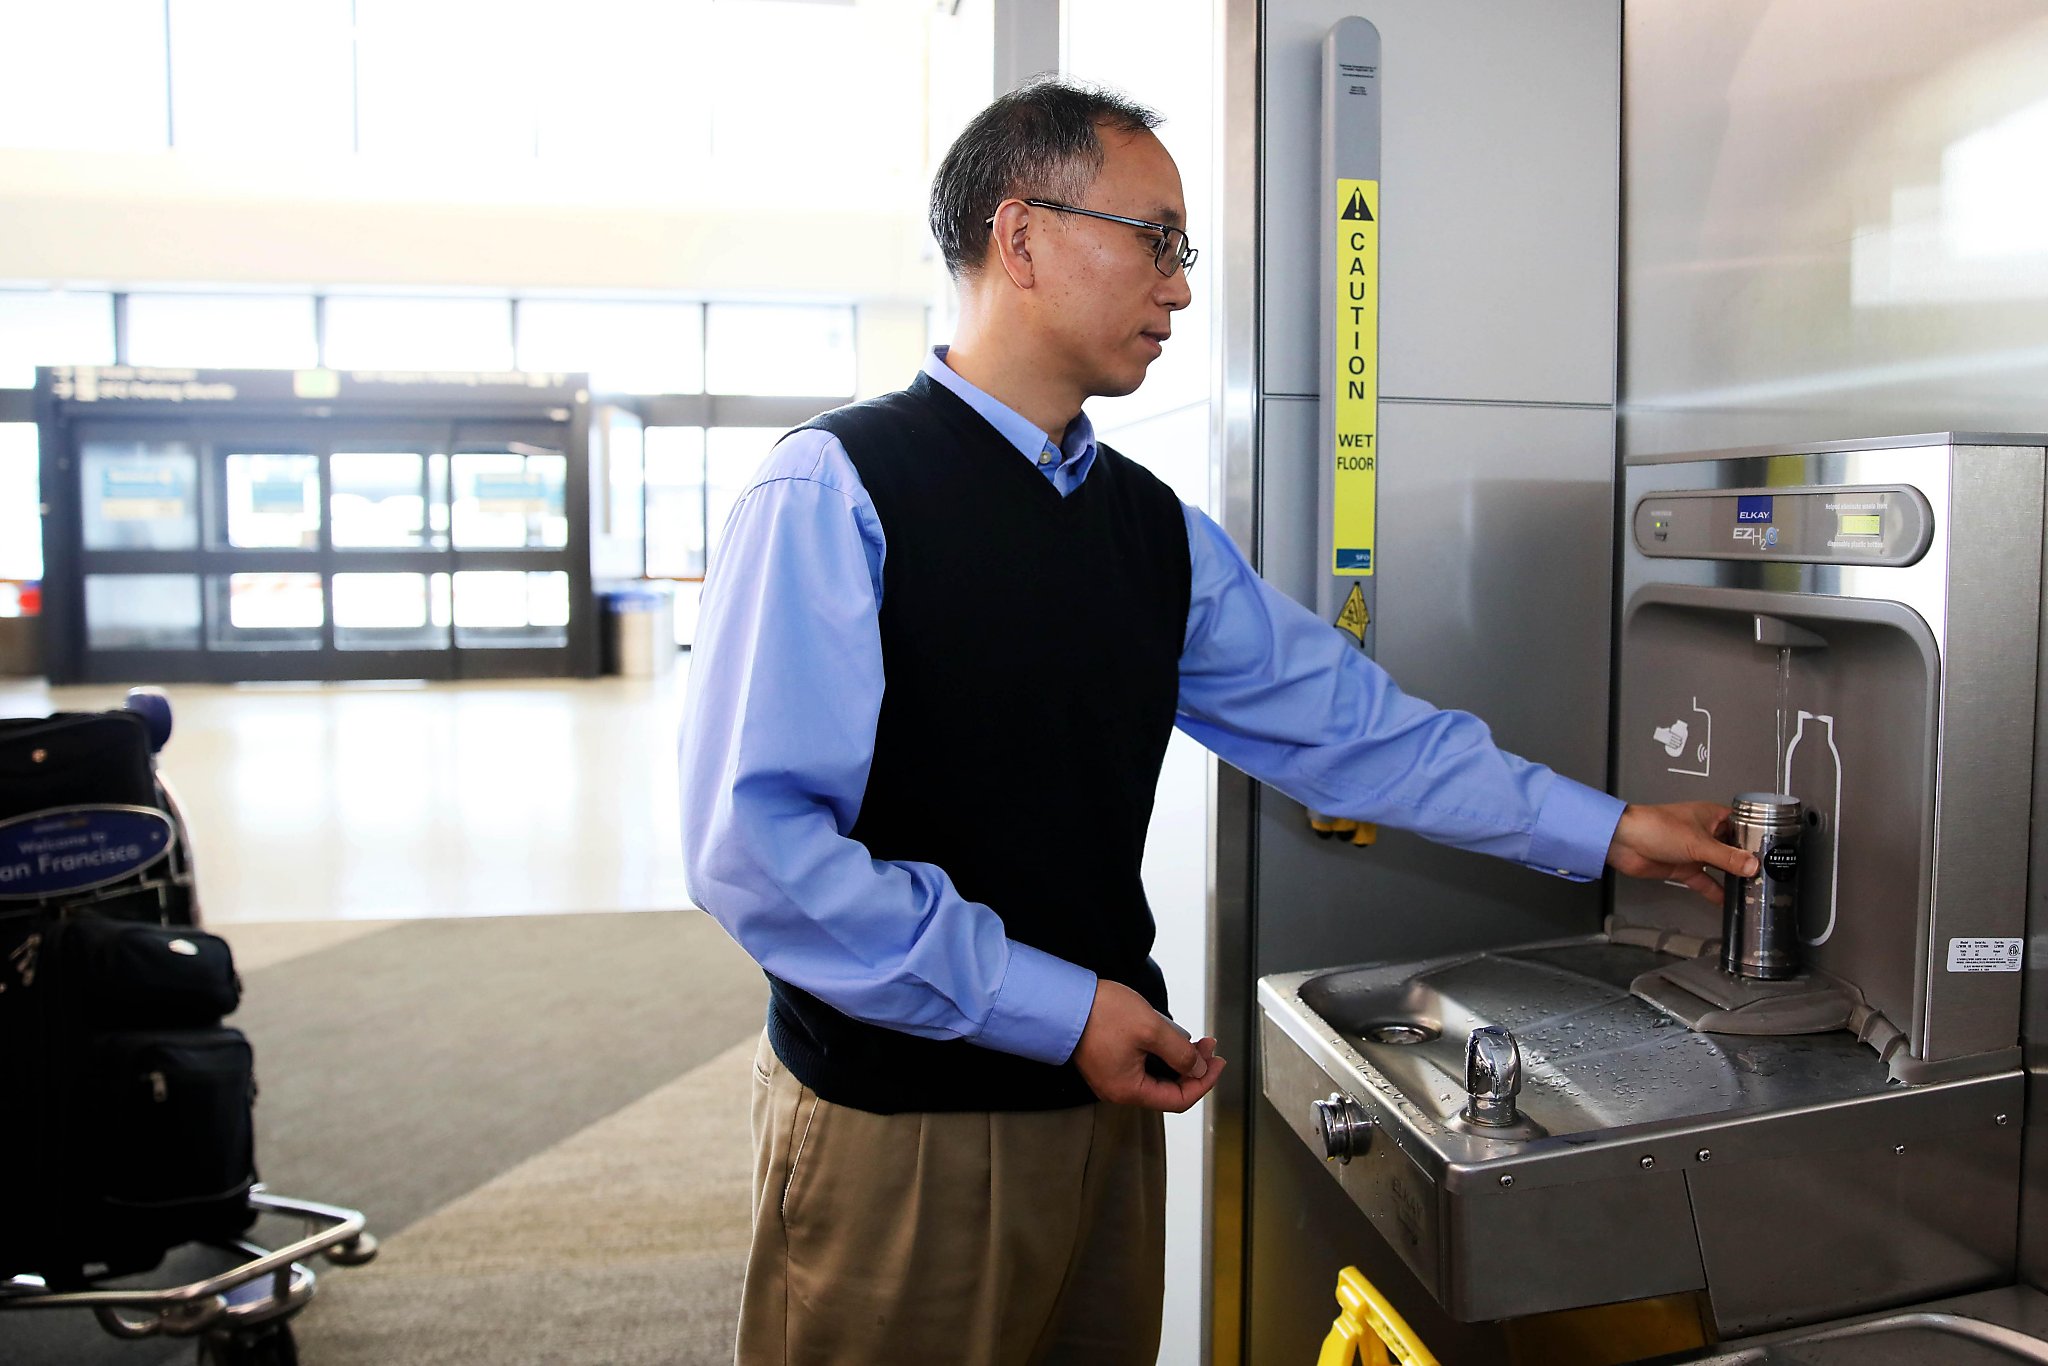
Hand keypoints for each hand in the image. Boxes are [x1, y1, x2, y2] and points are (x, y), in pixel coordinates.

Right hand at [1071, 980, 1225, 1112]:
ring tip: (1194, 1040)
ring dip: (1179, 1060)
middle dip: (1193, 1068)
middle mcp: (1120, 1090)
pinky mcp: (1109, 1061)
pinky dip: (1162, 1055)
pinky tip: (1171, 1038)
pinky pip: (1143, 1066)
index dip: (1203, 1083)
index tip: (1218, 1062)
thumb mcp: (1151, 1030)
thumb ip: (1180, 1053)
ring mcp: (1113, 1077)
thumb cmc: (1102, 1014)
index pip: (1178, 1100)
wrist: (1063, 1001)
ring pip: (1157, 1076)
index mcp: (1130, 1090)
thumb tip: (1199, 1069)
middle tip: (1209, 1045)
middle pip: (1168, 1089)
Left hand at [1607, 801, 1758, 903]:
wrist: (1623, 842)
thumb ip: (1727, 857)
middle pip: (1734, 848)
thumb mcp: (1698, 843)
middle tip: (1769, 877)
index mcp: (1712, 816)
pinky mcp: (1684, 867)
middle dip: (1748, 862)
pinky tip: (1729, 902)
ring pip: (1721, 866)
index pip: (1743, 826)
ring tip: (1755, 891)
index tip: (1775, 853)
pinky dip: (1715, 891)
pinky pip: (1705, 881)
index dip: (1758, 838)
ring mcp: (1695, 851)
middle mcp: (1706, 832)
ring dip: (1733, 878)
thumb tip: (1753, 865)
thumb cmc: (1656, 828)